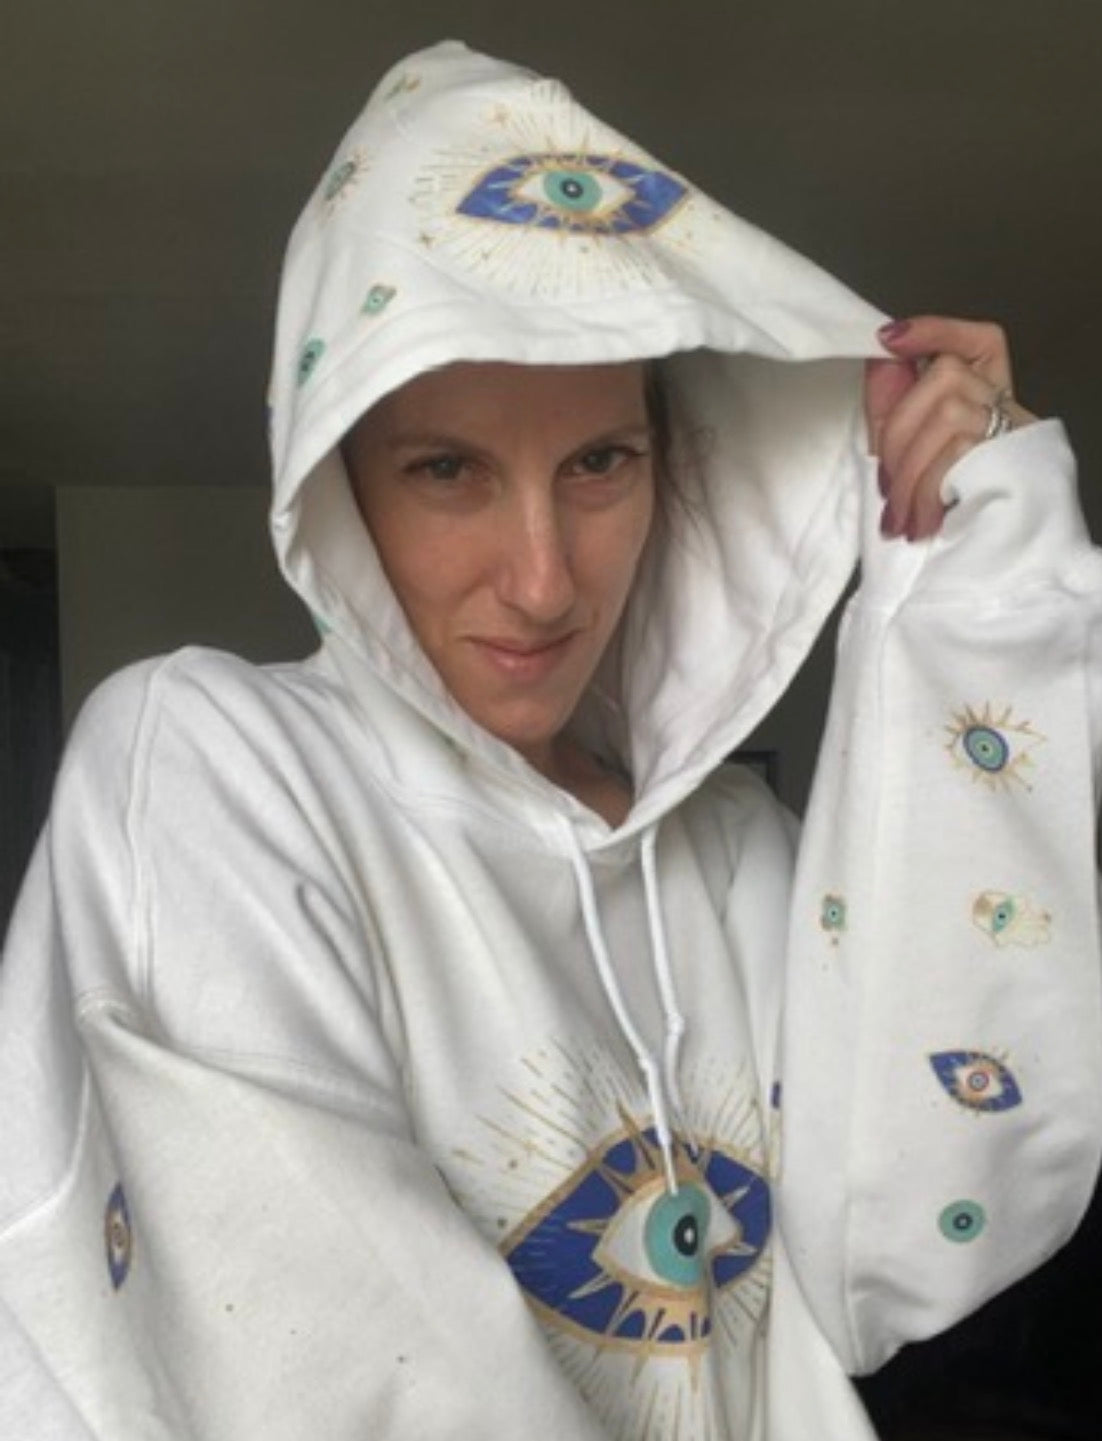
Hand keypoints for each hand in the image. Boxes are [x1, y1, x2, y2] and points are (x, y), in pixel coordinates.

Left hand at [864, 316, 1037, 541]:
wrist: (989, 552)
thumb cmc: (945, 500)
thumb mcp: (911, 448)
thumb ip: (894, 401)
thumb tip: (881, 356)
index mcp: (985, 394)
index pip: (977, 341)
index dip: (936, 331)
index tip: (888, 339)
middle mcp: (1006, 402)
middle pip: (946, 377)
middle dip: (897, 433)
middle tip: (886, 485)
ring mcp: (1016, 427)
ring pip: (949, 414)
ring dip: (910, 471)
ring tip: (899, 516)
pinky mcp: (1016, 458)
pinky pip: (960, 453)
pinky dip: (928, 489)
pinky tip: (921, 520)